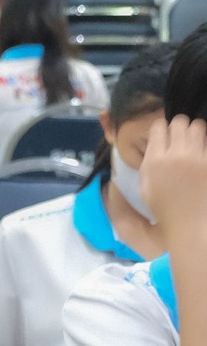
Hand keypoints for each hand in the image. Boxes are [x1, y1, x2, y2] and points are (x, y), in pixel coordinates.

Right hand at [143, 115, 206, 240]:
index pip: (158, 127)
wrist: (189, 222)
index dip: (160, 128)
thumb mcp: (145, 184)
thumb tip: (156, 144)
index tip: (163, 134)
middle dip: (178, 126)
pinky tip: (202, 152)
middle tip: (179, 136)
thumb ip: (149, 161)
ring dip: (195, 131)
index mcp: (155, 160)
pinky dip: (205, 144)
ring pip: (198, 127)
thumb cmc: (163, 206)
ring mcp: (197, 158)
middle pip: (179, 122)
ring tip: (194, 141)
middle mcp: (176, 155)